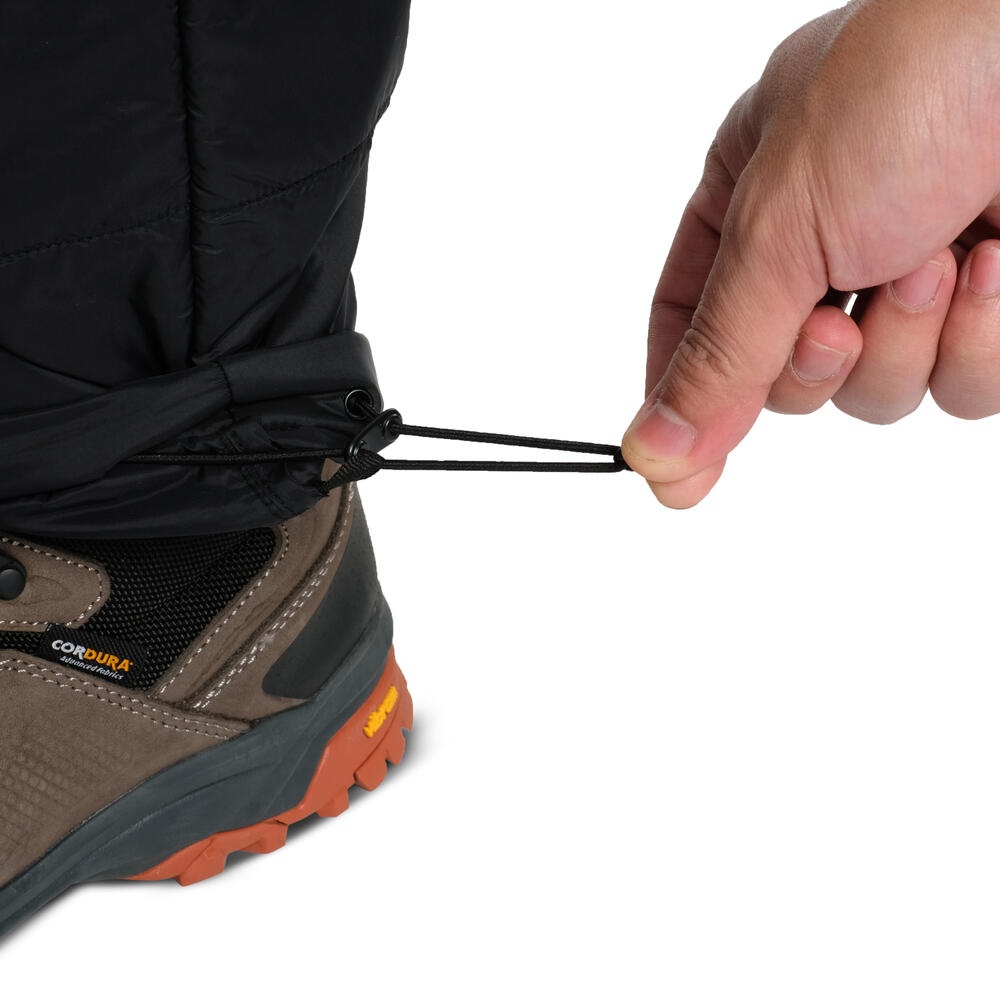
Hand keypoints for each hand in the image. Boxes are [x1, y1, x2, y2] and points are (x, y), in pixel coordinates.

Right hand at [621, 0, 999, 506]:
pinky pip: (960, 386)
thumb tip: (652, 452)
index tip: (669, 466)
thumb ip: (718, 357)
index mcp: (753, 203)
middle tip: (832, 323)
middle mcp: (826, 244)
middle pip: (785, 377)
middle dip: (813, 364)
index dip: (681, 394)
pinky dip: (976, 342)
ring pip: (876, 391)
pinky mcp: (990, 306)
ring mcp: (910, 275)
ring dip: (901, 344)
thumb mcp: (778, 232)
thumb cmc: (909, 88)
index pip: (689, 320)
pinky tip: (992, 267)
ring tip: (932, 260)